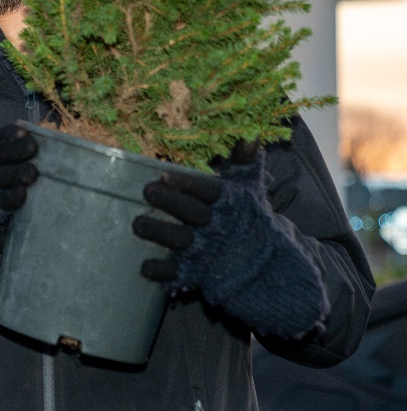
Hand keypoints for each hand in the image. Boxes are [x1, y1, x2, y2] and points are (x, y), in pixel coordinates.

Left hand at [132, 143, 328, 338]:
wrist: (273, 269)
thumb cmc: (250, 220)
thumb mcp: (250, 190)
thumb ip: (245, 164)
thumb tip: (249, 137)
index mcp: (229, 204)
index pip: (208, 191)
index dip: (189, 184)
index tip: (166, 175)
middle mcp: (218, 227)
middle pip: (192, 213)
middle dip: (170, 202)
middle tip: (147, 190)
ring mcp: (208, 252)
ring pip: (181, 241)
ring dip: (159, 233)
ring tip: (137, 224)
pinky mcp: (200, 274)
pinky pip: (179, 273)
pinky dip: (163, 271)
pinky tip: (146, 267)